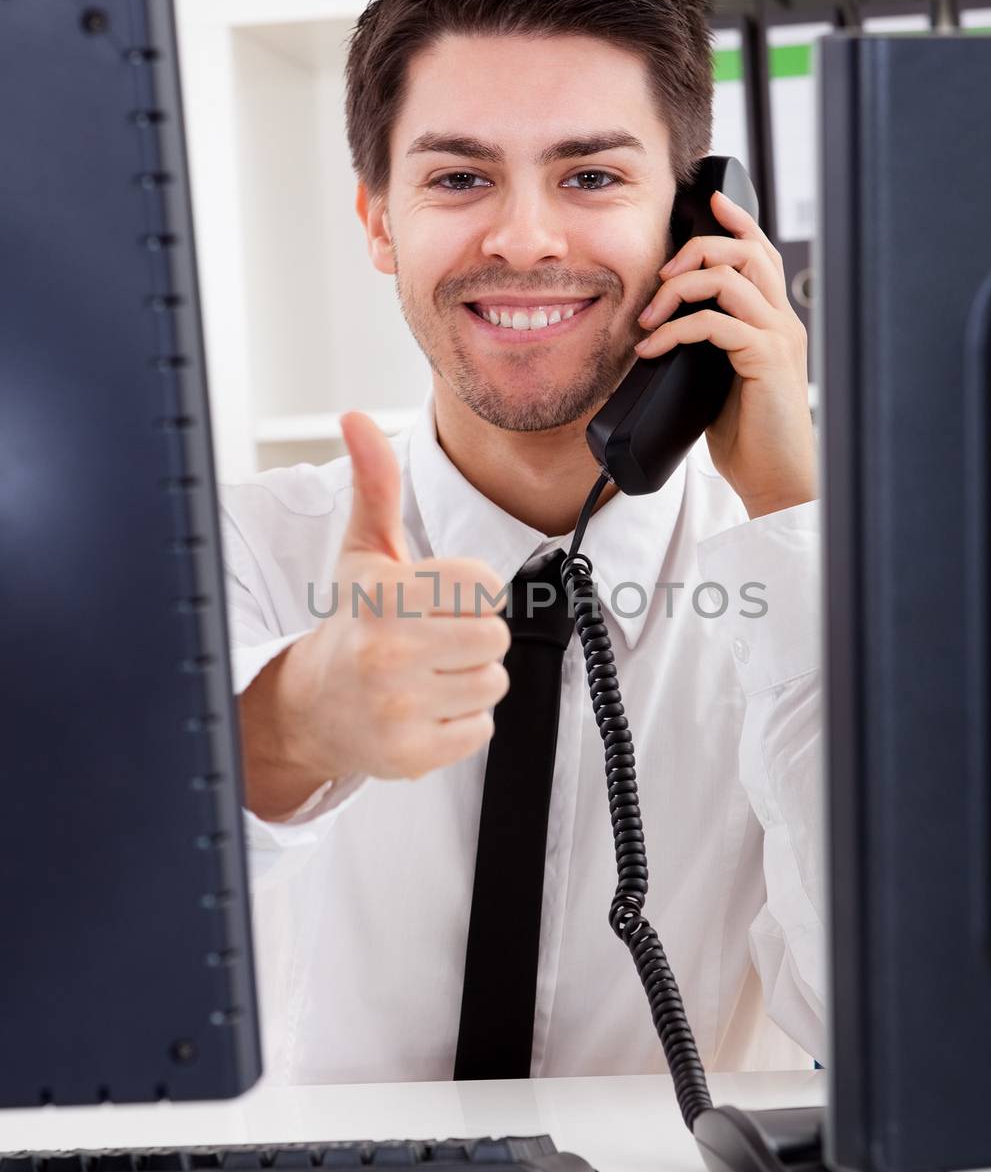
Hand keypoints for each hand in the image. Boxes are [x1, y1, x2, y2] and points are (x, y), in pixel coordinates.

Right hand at [267, 412, 512, 788]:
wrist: (314, 706)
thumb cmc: (352, 624)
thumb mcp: (364, 551)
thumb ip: (375, 484)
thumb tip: (356, 419)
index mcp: (384, 596)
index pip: (485, 585)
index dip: (469, 592)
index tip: (436, 601)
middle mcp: (388, 651)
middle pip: (495, 636)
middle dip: (472, 637)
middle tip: (433, 641)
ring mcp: (399, 706)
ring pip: (493, 682)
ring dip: (469, 680)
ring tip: (427, 673)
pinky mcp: (412, 752)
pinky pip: (480, 729)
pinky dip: (460, 723)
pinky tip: (424, 707)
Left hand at [634, 188, 816, 518]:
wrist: (776, 480)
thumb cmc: (750, 438)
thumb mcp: (719, 382)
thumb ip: (705, 350)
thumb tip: (662, 335)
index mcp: (773, 321)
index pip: (761, 253)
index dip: (738, 221)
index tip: (708, 202)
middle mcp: (782, 321)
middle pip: (747, 250)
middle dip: (696, 249)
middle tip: (660, 279)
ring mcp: (778, 337)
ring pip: (730, 277)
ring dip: (679, 288)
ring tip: (650, 317)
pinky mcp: (766, 359)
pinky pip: (714, 323)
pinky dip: (676, 329)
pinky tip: (653, 349)